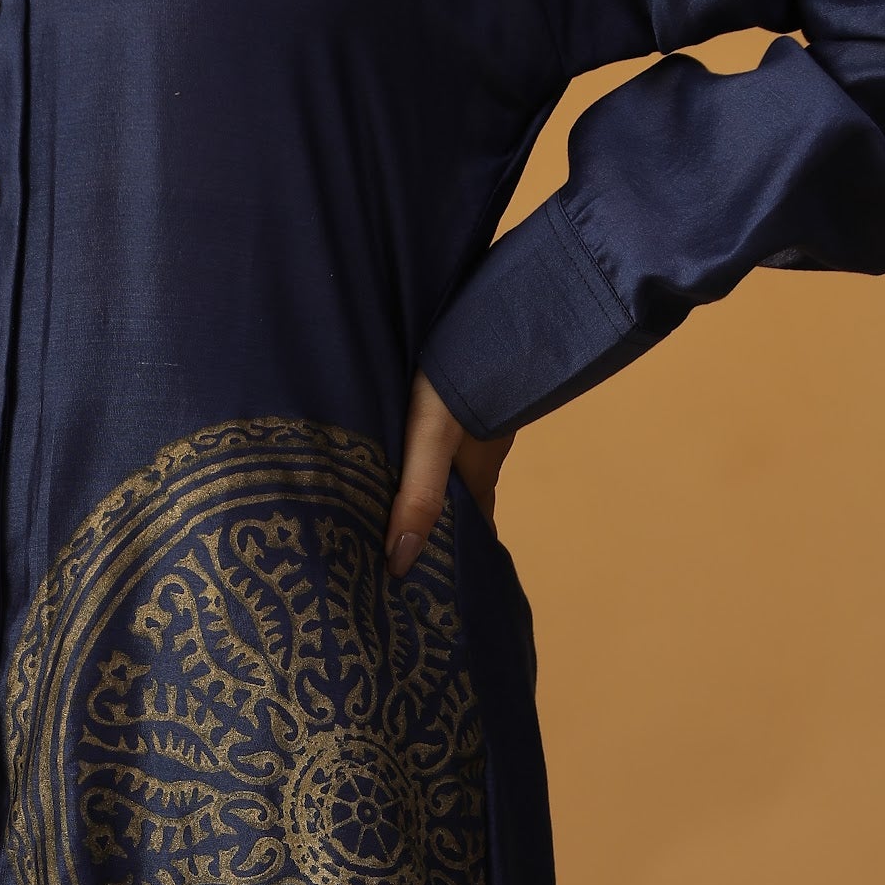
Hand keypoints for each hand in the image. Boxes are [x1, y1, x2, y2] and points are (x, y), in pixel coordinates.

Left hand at [385, 368, 515, 575]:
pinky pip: (448, 434)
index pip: (472, 531)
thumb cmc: (461, 377)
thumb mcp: (432, 440)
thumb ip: (418, 496)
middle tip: (396, 548)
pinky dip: (429, 451)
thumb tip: (400, 564)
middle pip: (459, 501)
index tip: (429, 579)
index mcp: (479, 476)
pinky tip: (400, 446)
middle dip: (436, 525)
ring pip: (452, 466)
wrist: (496, 305)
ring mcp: (478, 423)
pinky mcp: (468, 392)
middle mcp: (483, 455)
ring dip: (429, 485)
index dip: (454, 556)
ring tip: (387, 502)